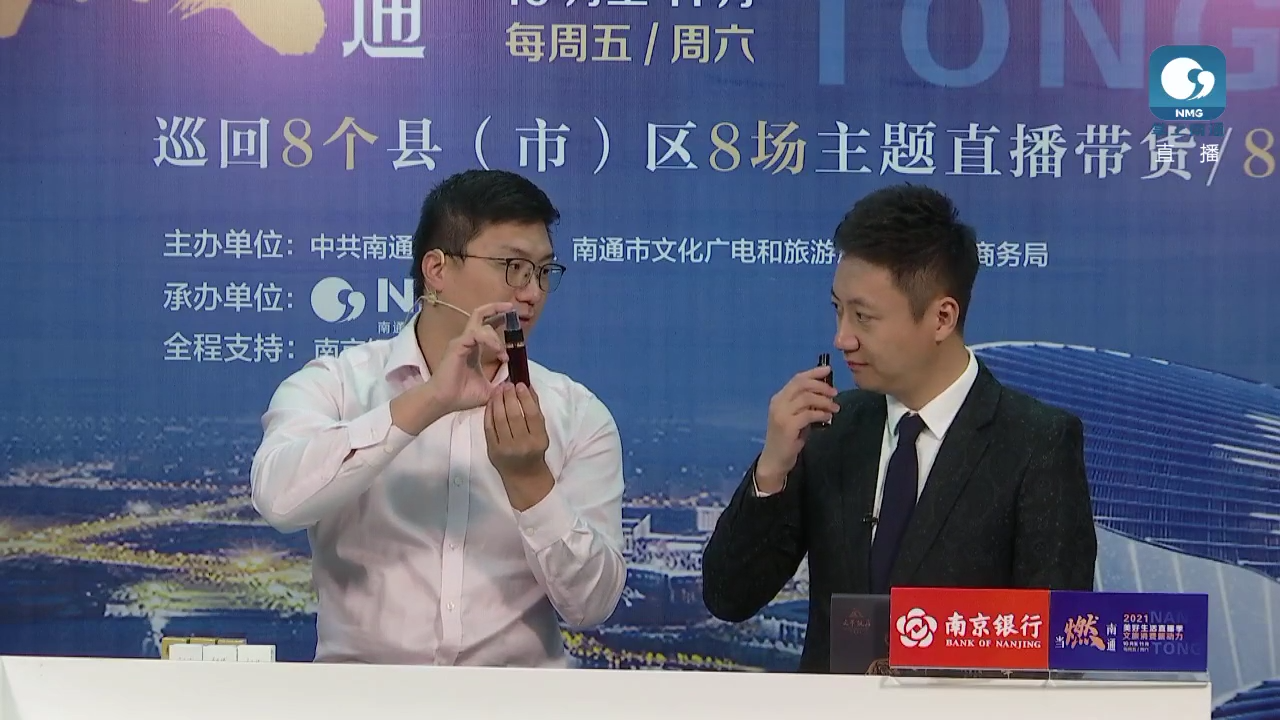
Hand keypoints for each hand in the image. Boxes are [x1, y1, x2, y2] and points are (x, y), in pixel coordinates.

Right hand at [428, 301, 513, 414]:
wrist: (443, 402)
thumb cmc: (461, 396)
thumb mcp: (489, 390)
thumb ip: (501, 383)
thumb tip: (515, 382)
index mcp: (474, 348)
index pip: (487, 326)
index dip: (500, 323)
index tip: (513, 342)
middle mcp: (467, 341)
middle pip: (480, 314)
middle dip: (496, 308)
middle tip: (511, 308)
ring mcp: (461, 342)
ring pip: (480, 323)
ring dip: (495, 335)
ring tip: (502, 351)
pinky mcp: (457, 346)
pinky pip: (475, 334)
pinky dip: (489, 340)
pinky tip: (498, 351)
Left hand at [485, 383, 553, 509]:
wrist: (523, 475)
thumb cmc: (534, 449)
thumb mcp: (540, 432)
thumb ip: (535, 410)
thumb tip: (528, 386)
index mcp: (539, 440)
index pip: (532, 415)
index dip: (525, 398)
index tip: (520, 384)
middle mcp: (522, 445)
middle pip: (514, 415)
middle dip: (509, 396)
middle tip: (506, 384)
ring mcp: (506, 448)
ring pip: (499, 419)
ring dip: (498, 401)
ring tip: (498, 389)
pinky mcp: (493, 450)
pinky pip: (489, 427)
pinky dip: (489, 411)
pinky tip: (491, 401)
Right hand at [756, 364, 839, 490]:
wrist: (775, 459)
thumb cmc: (787, 439)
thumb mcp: (796, 418)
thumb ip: (805, 405)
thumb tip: (825, 393)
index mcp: (779, 398)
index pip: (797, 379)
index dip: (813, 372)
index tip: (828, 370)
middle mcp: (778, 403)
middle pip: (802, 385)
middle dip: (821, 386)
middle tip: (835, 393)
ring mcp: (781, 414)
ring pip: (807, 398)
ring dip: (824, 401)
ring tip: (834, 408)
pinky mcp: (788, 426)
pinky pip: (809, 414)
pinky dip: (821, 414)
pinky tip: (827, 418)